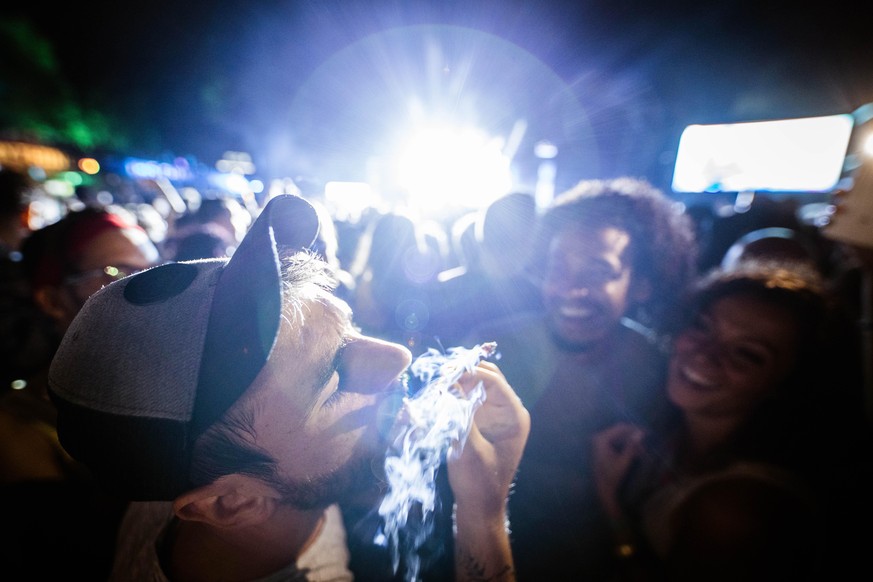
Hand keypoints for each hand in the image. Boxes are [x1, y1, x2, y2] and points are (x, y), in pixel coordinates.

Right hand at [446, 361, 528, 581]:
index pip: (494, 381)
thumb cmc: (479, 483)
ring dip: (458, 379)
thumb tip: (448, 385)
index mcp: (515, 416)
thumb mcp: (468, 449)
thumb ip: (460, 416)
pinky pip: (469, 396)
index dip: (470, 372)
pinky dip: (455, 391)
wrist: (480, 507)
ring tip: (437, 381)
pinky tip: (440, 392)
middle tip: (439, 374)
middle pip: (488, 376)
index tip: (445, 373)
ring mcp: (495, 413)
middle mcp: (508, 410)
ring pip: (477, 383)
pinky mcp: (481, 419)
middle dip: (464, 371)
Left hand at [592, 422, 645, 519]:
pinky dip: (627, 446)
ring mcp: (600, 441)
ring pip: (620, 437)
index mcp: (601, 439)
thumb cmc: (612, 476)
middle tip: (647, 442)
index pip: (621, 428)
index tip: (647, 432)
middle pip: (620, 431)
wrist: (602, 488)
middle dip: (634, 437)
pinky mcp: (603, 446)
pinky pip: (618, 442)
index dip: (635, 429)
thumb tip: (641, 433)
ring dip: (632, 442)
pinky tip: (637, 453)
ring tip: (643, 451)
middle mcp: (599, 437)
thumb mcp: (624, 462)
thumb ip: (632, 446)